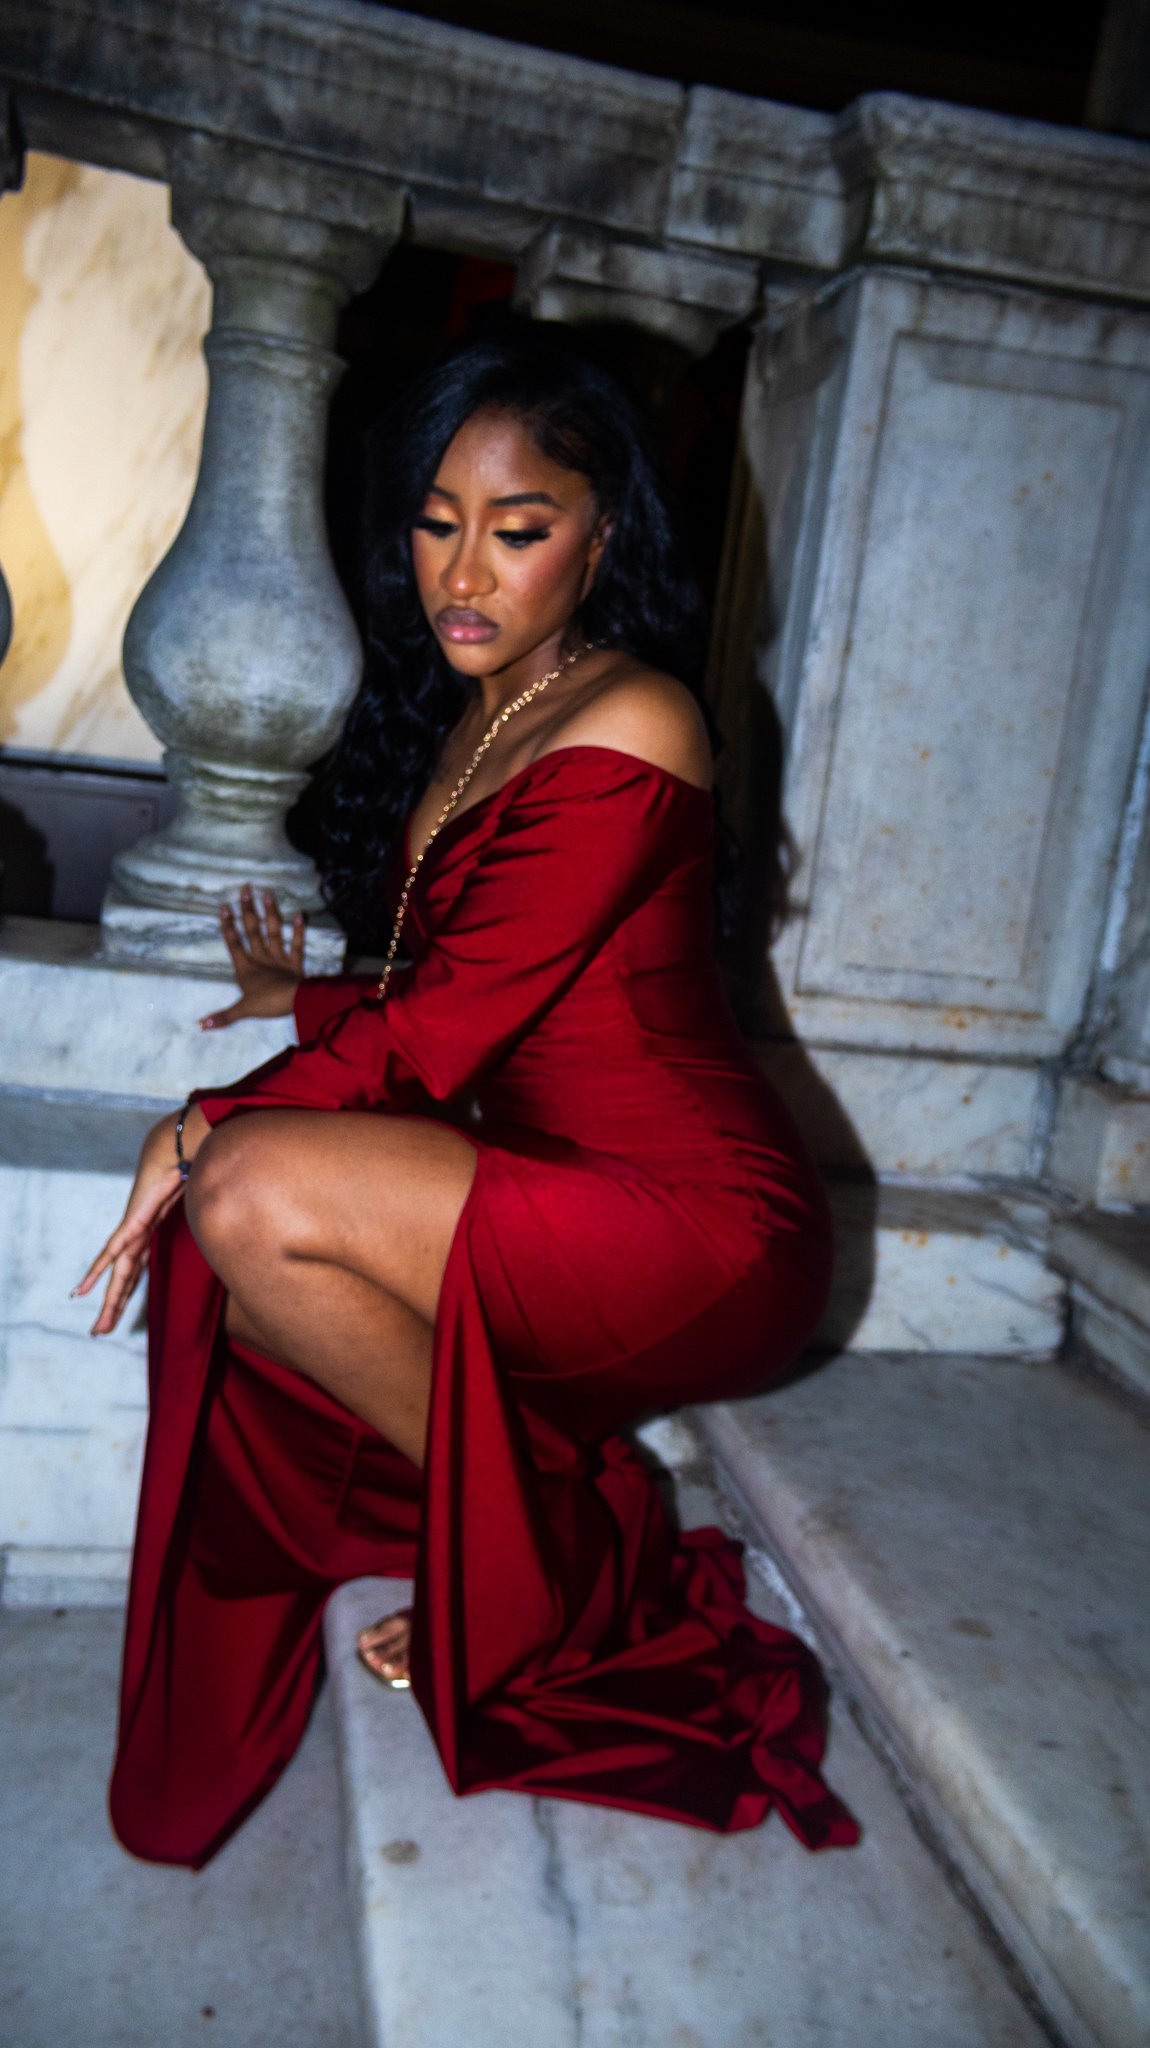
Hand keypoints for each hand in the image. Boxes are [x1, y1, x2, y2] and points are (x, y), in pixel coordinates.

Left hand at [72, 1108, 207, 1334]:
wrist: (183, 1146)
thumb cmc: (194, 1170)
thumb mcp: (200, 1207)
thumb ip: (209, 1224)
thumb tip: (234, 1237)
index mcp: (149, 1234)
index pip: (135, 1269)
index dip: (125, 1290)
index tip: (116, 1311)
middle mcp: (137, 1234)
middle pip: (124, 1278)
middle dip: (113, 1306)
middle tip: (99, 1332)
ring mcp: (134, 1227)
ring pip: (118, 1271)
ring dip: (108, 1298)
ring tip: (96, 1323)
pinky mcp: (135, 1218)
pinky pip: (117, 1247)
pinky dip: (103, 1266)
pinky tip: (89, 1285)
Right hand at [201, 884, 304, 1029]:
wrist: (293, 1003)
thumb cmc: (267, 1005)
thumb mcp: (242, 1011)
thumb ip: (222, 1016)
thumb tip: (199, 1026)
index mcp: (246, 969)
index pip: (234, 944)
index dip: (228, 926)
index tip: (223, 906)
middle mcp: (261, 959)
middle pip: (253, 931)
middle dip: (248, 910)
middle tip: (245, 888)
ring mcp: (279, 959)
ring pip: (273, 932)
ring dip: (270, 912)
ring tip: (268, 893)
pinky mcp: (296, 963)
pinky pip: (297, 944)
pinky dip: (299, 930)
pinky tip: (300, 913)